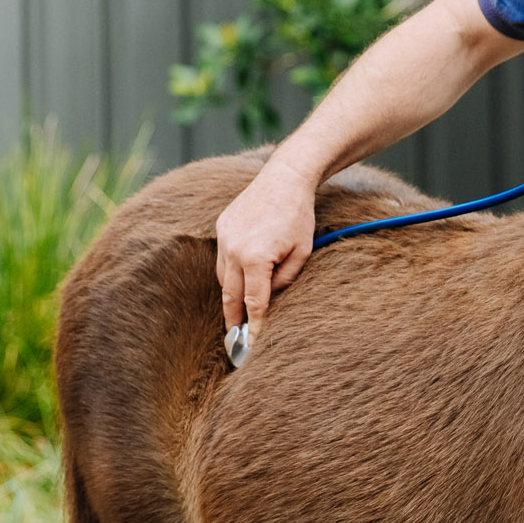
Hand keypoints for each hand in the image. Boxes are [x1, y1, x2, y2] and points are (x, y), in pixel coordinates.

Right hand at [215, 157, 319, 334]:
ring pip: (224, 279)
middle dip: (233, 320)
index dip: (254, 326)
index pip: (254, 303)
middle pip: (230, 296)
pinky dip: (230, 273)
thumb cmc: (298, 216)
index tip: (253, 344)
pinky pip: (223, 259)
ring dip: (231, 296)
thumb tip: (269, 297)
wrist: (284, 178)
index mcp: (255, 259)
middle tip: (236, 341)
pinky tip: (239, 281)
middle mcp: (234, 250)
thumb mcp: (301, 253)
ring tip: (237, 314)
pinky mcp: (221, 227)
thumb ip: (285, 280)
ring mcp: (224, 238)